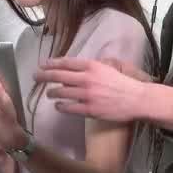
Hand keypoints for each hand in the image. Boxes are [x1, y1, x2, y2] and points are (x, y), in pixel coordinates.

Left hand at [34, 57, 149, 122]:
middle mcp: (87, 78)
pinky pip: (69, 107)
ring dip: (52, 92)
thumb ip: (92, 68)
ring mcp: (87, 95)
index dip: (52, 63)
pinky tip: (58, 105)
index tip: (43, 64)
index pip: (67, 63)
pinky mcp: (89, 109)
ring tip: (48, 93)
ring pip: (62, 92)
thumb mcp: (108, 69)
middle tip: (36, 77)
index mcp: (92, 66)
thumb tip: (74, 70)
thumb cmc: (123, 84)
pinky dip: (61, 106)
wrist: (136, 99)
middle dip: (44, 76)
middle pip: (59, 75)